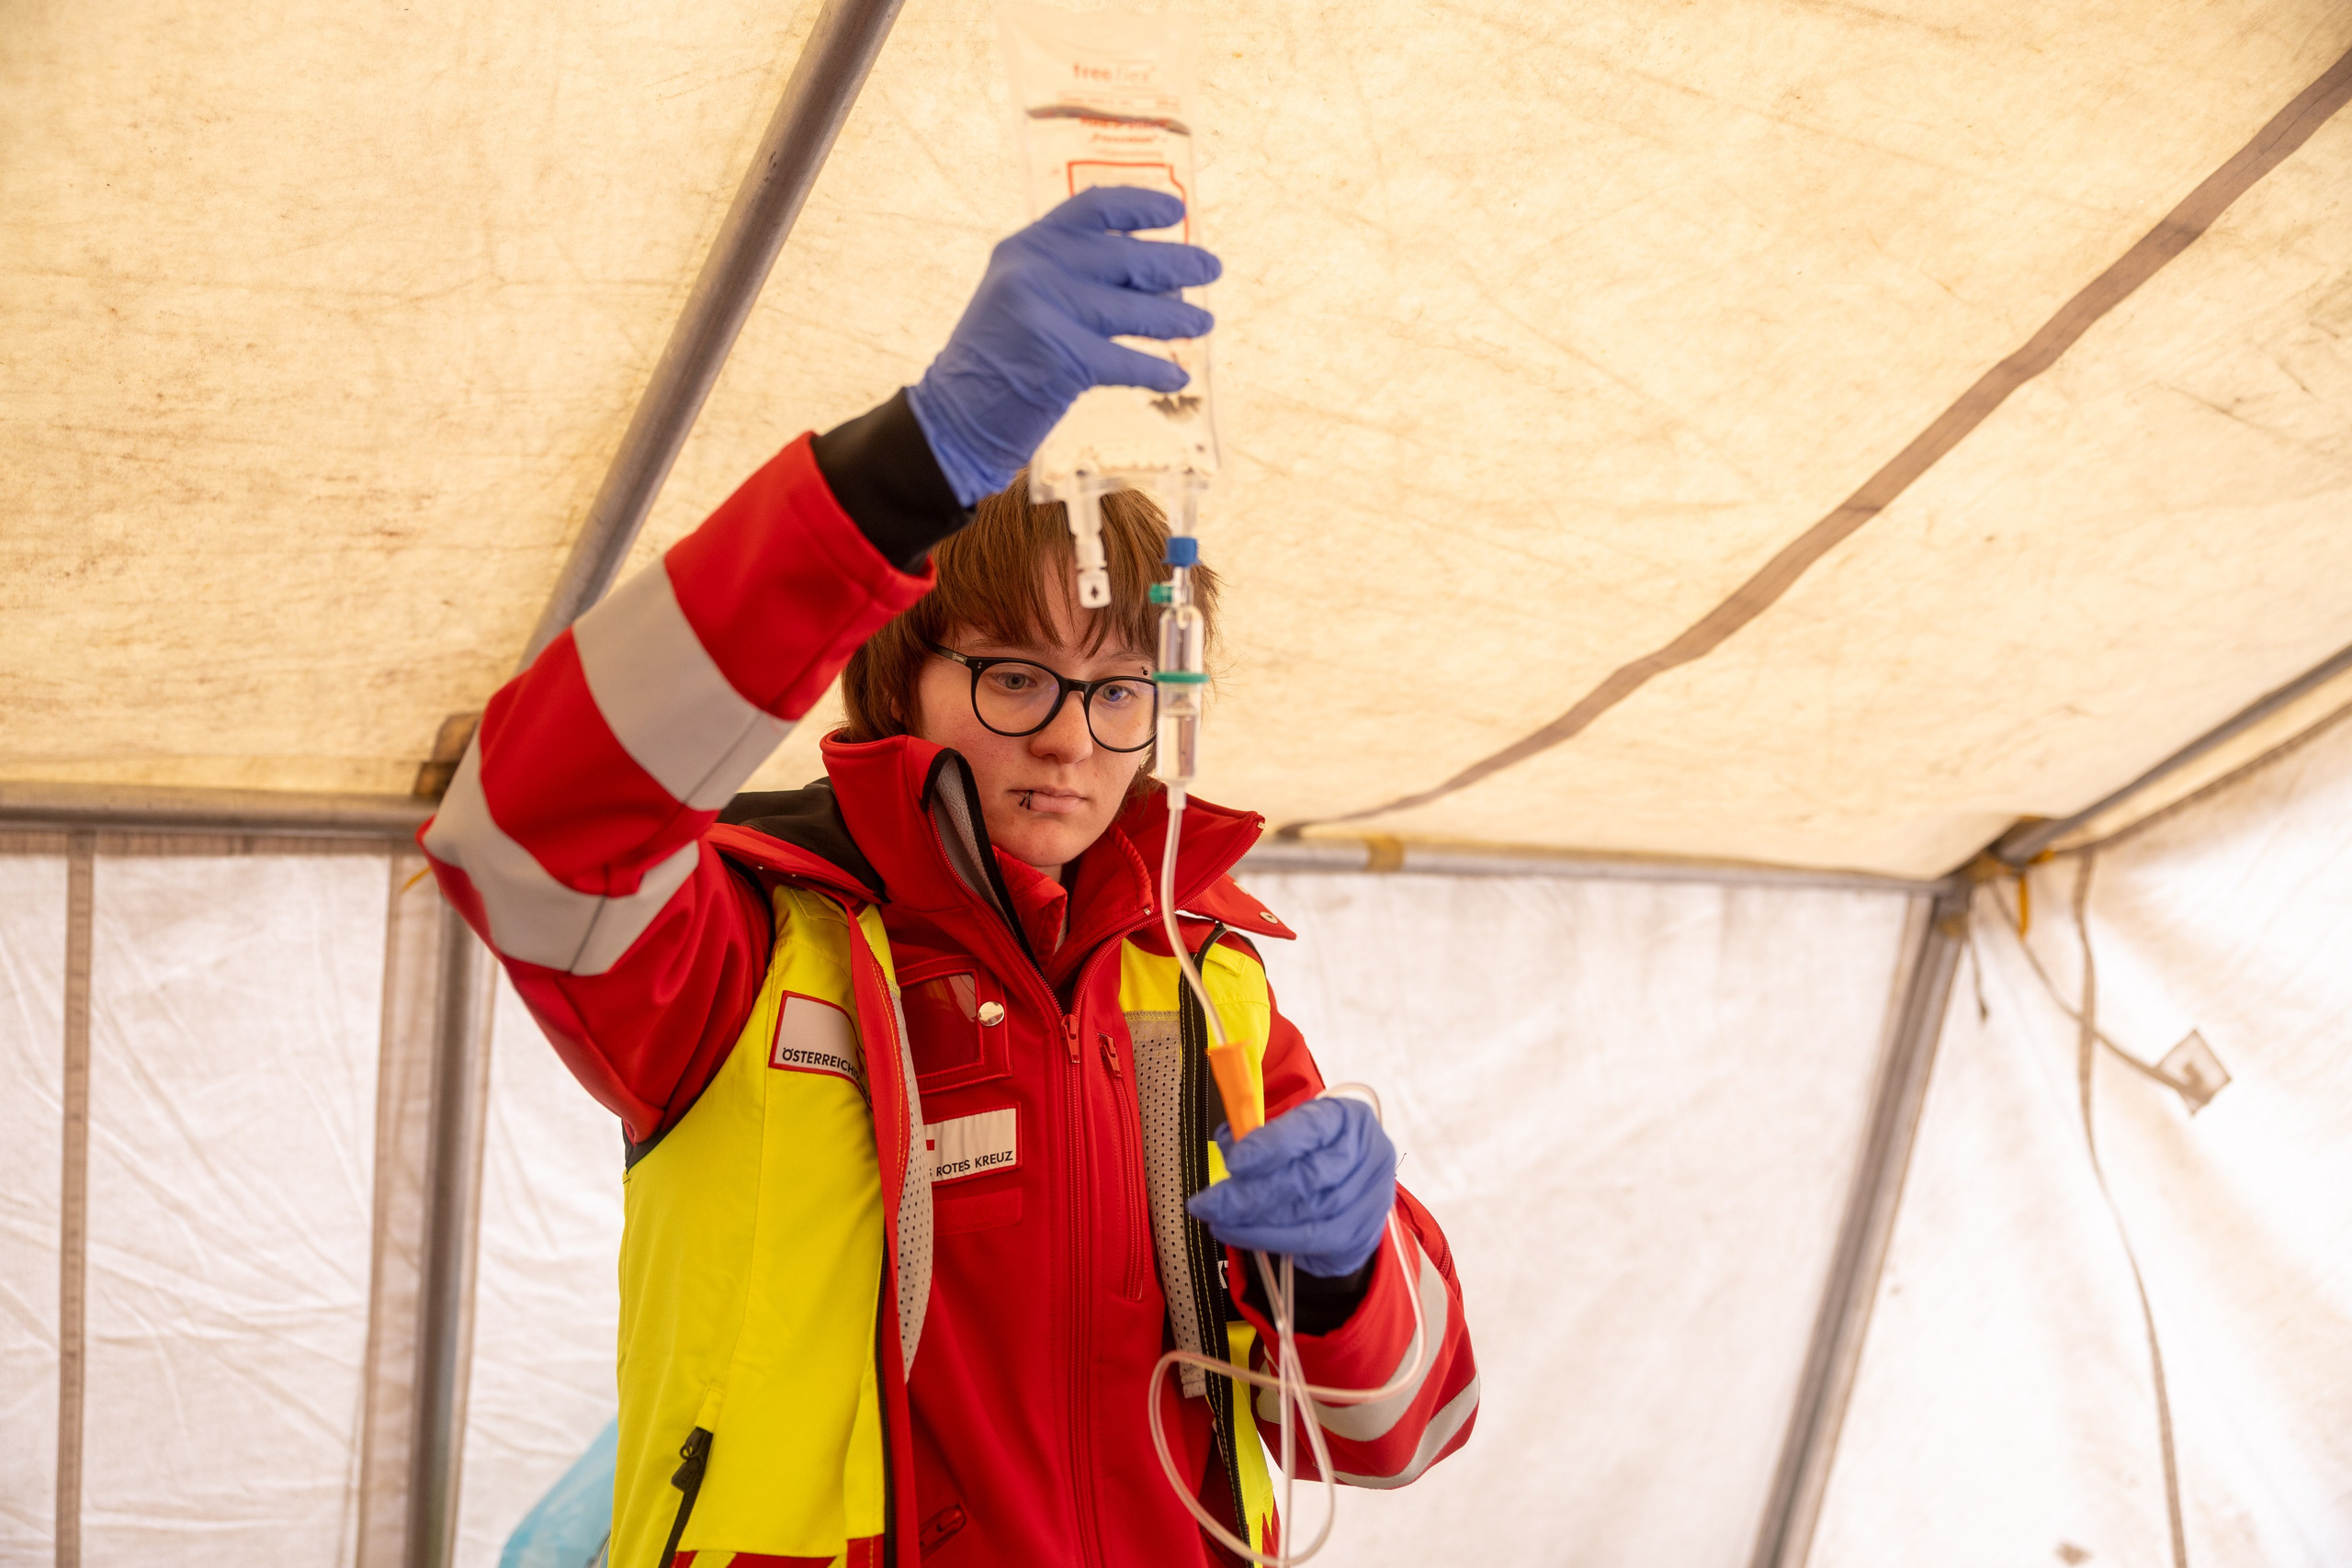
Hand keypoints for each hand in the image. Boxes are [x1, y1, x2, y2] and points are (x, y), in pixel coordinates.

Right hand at [905, 186, 1221, 506]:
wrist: (953, 419)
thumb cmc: (998, 363)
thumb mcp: (1023, 300)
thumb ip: (1072, 278)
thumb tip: (1156, 274)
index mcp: (1027, 247)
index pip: (1093, 208)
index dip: (1141, 205)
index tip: (1177, 210)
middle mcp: (1035, 270)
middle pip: (1126, 257)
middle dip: (1177, 263)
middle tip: (1212, 268)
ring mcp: (1047, 311)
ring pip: (1134, 309)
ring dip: (1177, 318)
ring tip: (1204, 323)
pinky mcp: (1061, 358)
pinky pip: (1127, 361)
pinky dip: (1156, 370)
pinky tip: (1177, 376)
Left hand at [1186, 1097, 1397, 1278]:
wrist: (1355, 1188)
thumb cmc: (1314, 1151)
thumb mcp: (1292, 1131)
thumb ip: (1260, 1136)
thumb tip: (1227, 1144)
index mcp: (1346, 1118)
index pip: (1309, 1128)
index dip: (1271, 1145)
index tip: (1234, 1162)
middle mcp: (1367, 1155)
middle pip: (1305, 1178)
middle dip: (1250, 1193)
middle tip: (1209, 1203)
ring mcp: (1368, 1198)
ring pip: (1304, 1214)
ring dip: (1253, 1221)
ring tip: (1216, 1220)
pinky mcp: (1360, 1234)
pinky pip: (1307, 1241)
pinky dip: (1267, 1239)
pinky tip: (1238, 1234)